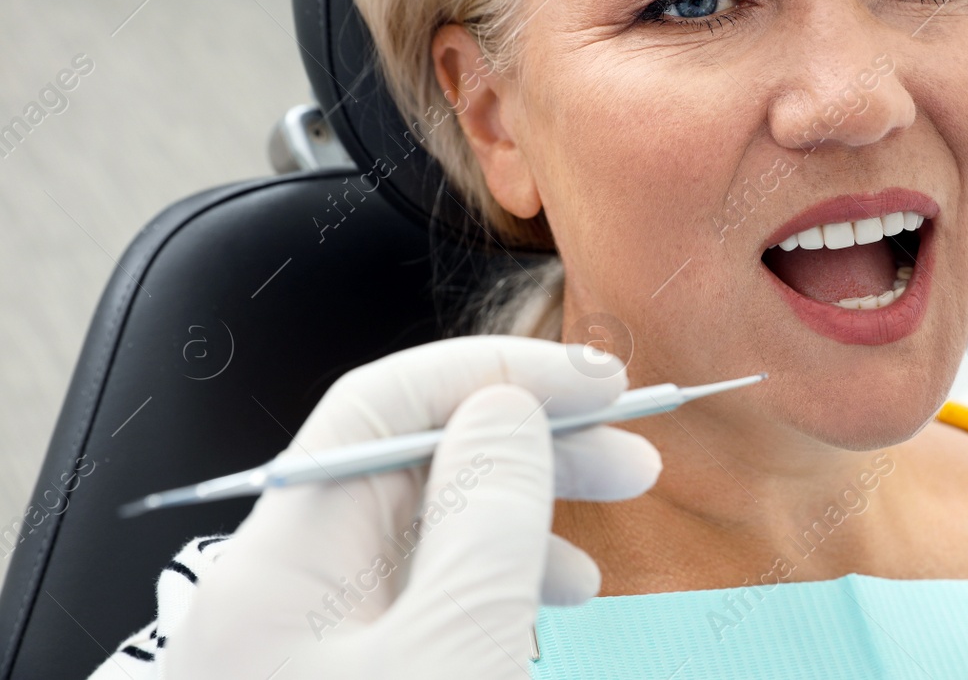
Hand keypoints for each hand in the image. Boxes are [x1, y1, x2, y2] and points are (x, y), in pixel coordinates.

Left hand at [163, 336, 660, 679]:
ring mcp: (303, 643)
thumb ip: (485, 521)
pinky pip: (416, 603)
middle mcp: (280, 588)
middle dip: (529, 450)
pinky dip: (489, 592)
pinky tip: (534, 616)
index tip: (599, 384)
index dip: (499, 372)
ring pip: (422, 539)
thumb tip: (506, 409)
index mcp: (280, 562)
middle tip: (633, 464)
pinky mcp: (337, 679)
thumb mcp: (453, 654)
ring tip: (596, 568)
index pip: (383, 402)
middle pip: (411, 466)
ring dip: (521, 528)